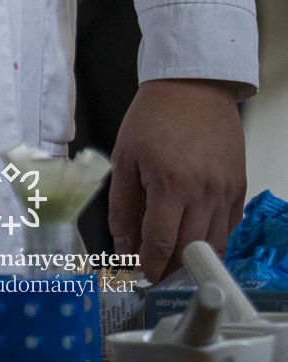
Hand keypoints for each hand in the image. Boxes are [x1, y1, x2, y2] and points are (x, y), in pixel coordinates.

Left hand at [109, 79, 245, 280]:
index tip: (141, 275)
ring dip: (194, 261)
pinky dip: (213, 238)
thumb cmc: (154, 116)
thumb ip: (122, 206)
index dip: (149, 266)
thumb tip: (123, 246)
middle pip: (190, 253)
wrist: (193, 86)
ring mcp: (225, 192)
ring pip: (214, 246)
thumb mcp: (125, 156)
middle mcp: (203, 193)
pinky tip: (195, 236)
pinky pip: (229, 227)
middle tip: (155, 273)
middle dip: (170, 270)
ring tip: (175, 261)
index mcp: (170, 184)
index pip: (161, 244)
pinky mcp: (238, 187)